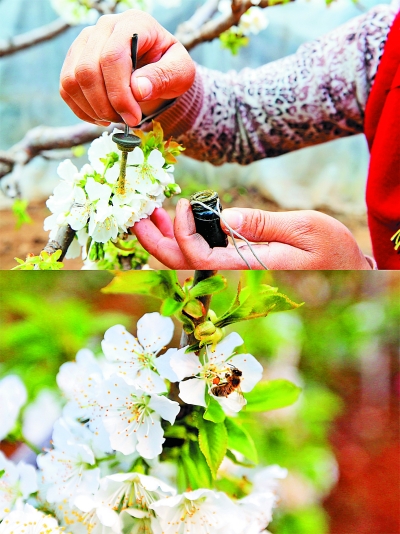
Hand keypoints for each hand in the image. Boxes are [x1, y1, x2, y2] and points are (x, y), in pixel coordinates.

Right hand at [59, 10, 194, 125]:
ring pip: (72, 80)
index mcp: (133, 24)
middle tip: (126, 121)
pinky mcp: (74, 60)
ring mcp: (85, 42)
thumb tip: (137, 89)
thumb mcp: (180, 72)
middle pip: (88, 70)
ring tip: (115, 119)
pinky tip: (102, 117)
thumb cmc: (170, 68)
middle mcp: (104, 27)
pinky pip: (66, 88)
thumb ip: (163, 77)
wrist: (159, 69)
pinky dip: (82, 110)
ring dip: (93, 109)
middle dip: (106, 105)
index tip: (133, 117)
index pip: (112, 57)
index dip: (119, 93)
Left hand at [133, 200, 372, 269]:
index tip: (181, 204)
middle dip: (153, 241)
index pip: (198, 256)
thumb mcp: (304, 230)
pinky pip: (202, 249)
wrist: (344, 266)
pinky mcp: (239, 255)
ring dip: (163, 237)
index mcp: (248, 264)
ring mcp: (234, 262)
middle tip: (135, 216)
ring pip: (187, 257)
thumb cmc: (331, 251)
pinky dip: (182, 233)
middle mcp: (234, 267)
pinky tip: (173, 219)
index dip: (182, 232)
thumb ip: (264, 225)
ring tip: (147, 214)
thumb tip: (224, 218)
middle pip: (182, 263)